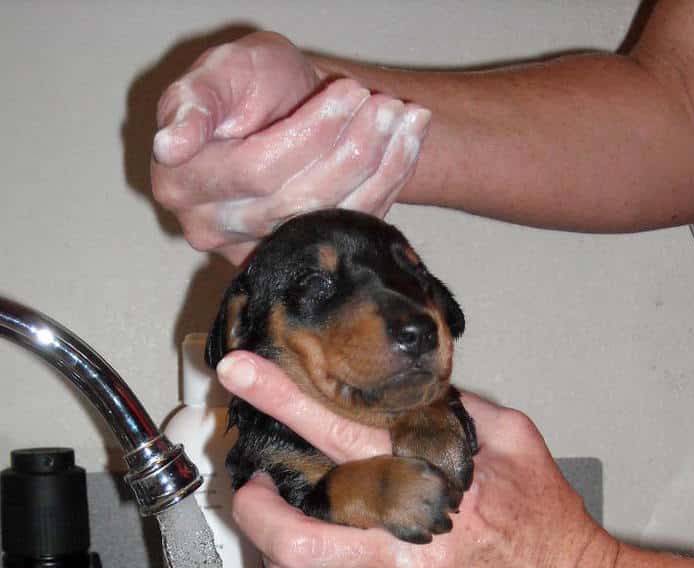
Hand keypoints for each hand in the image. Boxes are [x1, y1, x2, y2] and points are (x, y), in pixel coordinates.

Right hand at [151, 32, 430, 263]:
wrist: (282, 107)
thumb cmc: (245, 85)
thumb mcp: (217, 73)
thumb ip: (194, 102)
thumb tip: (169, 145)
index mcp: (182, 185)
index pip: (256, 170)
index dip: (309, 135)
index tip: (349, 93)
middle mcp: (215, 229)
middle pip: (296, 201)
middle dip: (350, 149)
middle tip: (385, 104)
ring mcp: (260, 249)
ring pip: (328, 216)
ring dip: (378, 166)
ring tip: (403, 116)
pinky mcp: (301, 253)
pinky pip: (351, 226)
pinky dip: (389, 182)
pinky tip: (407, 141)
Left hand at [216, 351, 619, 567]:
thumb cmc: (551, 529)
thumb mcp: (517, 444)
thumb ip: (455, 411)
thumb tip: (404, 390)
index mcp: (436, 491)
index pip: (338, 436)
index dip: (280, 399)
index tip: (240, 375)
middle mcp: (409, 550)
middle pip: (292, 537)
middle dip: (251, 506)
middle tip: (251, 484)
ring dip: (271, 550)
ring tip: (279, 524)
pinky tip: (327, 555)